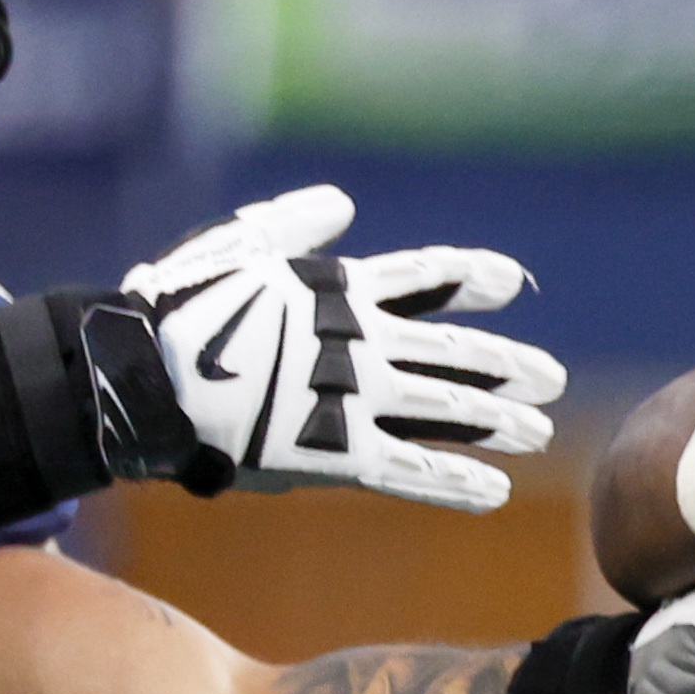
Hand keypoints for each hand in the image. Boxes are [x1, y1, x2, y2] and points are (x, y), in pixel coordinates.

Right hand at [120, 186, 565, 514]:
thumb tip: (342, 202)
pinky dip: (456, 481)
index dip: (472, 276)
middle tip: (551, 379)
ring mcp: (354, 398)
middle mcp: (360, 342)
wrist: (143, 375)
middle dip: (507, 365)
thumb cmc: (182, 307)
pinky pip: (412, 469)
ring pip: (448, 410)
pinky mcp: (339, 452)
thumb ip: (296, 223)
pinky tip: (496, 491)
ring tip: (540, 434)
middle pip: (454, 351)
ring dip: (498, 423)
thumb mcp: (239, 246)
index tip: (514, 281)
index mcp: (340, 290)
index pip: (425, 276)